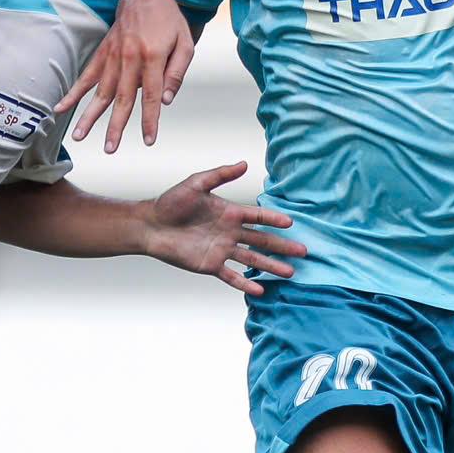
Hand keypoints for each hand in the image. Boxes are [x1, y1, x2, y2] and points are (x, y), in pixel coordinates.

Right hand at [59, 0, 195, 151]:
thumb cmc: (170, 22)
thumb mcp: (185, 43)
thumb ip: (177, 73)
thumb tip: (166, 101)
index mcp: (154, 56)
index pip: (152, 94)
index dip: (149, 119)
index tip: (148, 139)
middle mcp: (130, 57)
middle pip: (122, 97)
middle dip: (115, 125)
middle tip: (110, 148)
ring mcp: (113, 55)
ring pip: (101, 90)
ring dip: (90, 115)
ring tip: (79, 136)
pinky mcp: (103, 52)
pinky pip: (87, 75)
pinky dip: (74, 92)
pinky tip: (62, 108)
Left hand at [139, 162, 306, 295]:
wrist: (150, 225)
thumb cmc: (170, 202)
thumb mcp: (195, 184)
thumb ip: (220, 175)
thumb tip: (244, 163)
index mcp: (230, 212)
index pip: (258, 216)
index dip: (274, 219)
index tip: (291, 223)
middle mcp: (230, 232)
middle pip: (262, 240)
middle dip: (283, 246)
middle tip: (304, 252)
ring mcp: (222, 250)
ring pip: (253, 259)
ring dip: (271, 266)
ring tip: (290, 272)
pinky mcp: (211, 265)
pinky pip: (232, 275)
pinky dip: (246, 283)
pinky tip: (261, 289)